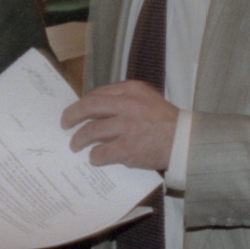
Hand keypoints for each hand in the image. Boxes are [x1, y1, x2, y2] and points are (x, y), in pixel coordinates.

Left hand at [61, 80, 177, 170]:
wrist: (184, 140)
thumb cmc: (167, 120)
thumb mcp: (148, 98)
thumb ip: (126, 99)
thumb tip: (99, 107)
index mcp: (131, 90)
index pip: (98, 94)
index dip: (83, 103)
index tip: (76, 110)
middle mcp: (127, 105)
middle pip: (89, 107)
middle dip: (72, 116)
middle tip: (65, 124)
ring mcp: (126, 127)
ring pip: (91, 131)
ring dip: (80, 139)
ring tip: (75, 145)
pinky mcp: (127, 148)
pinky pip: (102, 152)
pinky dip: (95, 156)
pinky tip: (94, 158)